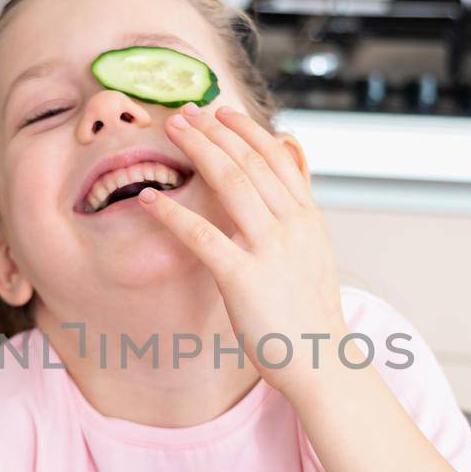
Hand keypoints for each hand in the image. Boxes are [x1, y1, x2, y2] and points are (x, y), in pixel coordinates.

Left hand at [138, 103, 346, 397]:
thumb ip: (299, 205)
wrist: (320, 359)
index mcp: (307, 217)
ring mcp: (270, 250)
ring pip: (230, 183)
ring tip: (170, 133)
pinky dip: (173, 213)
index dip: (244, 129)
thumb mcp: (314, 250)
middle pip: (249, 161)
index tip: (219, 112)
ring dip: (197, 151)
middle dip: (213, 130)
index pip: (276, 156)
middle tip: (183, 112)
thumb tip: (292, 159)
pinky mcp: (243, 278)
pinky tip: (150, 200)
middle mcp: (292, 225)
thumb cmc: (308, 312)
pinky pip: (202, 235)